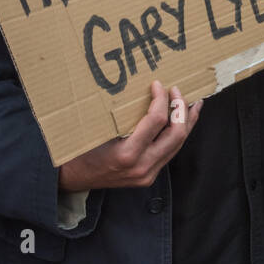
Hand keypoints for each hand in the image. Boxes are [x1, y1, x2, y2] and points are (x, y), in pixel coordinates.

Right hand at [58, 81, 201, 191]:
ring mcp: (147, 175)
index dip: (161, 99)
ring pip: (178, 145)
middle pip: (176, 134)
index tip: (158, 84)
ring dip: (187, 122)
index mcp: (127, 154)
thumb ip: (121, 115)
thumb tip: (142, 87)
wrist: (70, 179)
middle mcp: (142, 167)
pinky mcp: (148, 177)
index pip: (157, 121)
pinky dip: (178, 134)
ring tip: (193, 104)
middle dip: (181, 109)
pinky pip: (170, 152)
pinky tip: (181, 121)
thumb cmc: (79, 150)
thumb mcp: (97, 129)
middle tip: (178, 91)